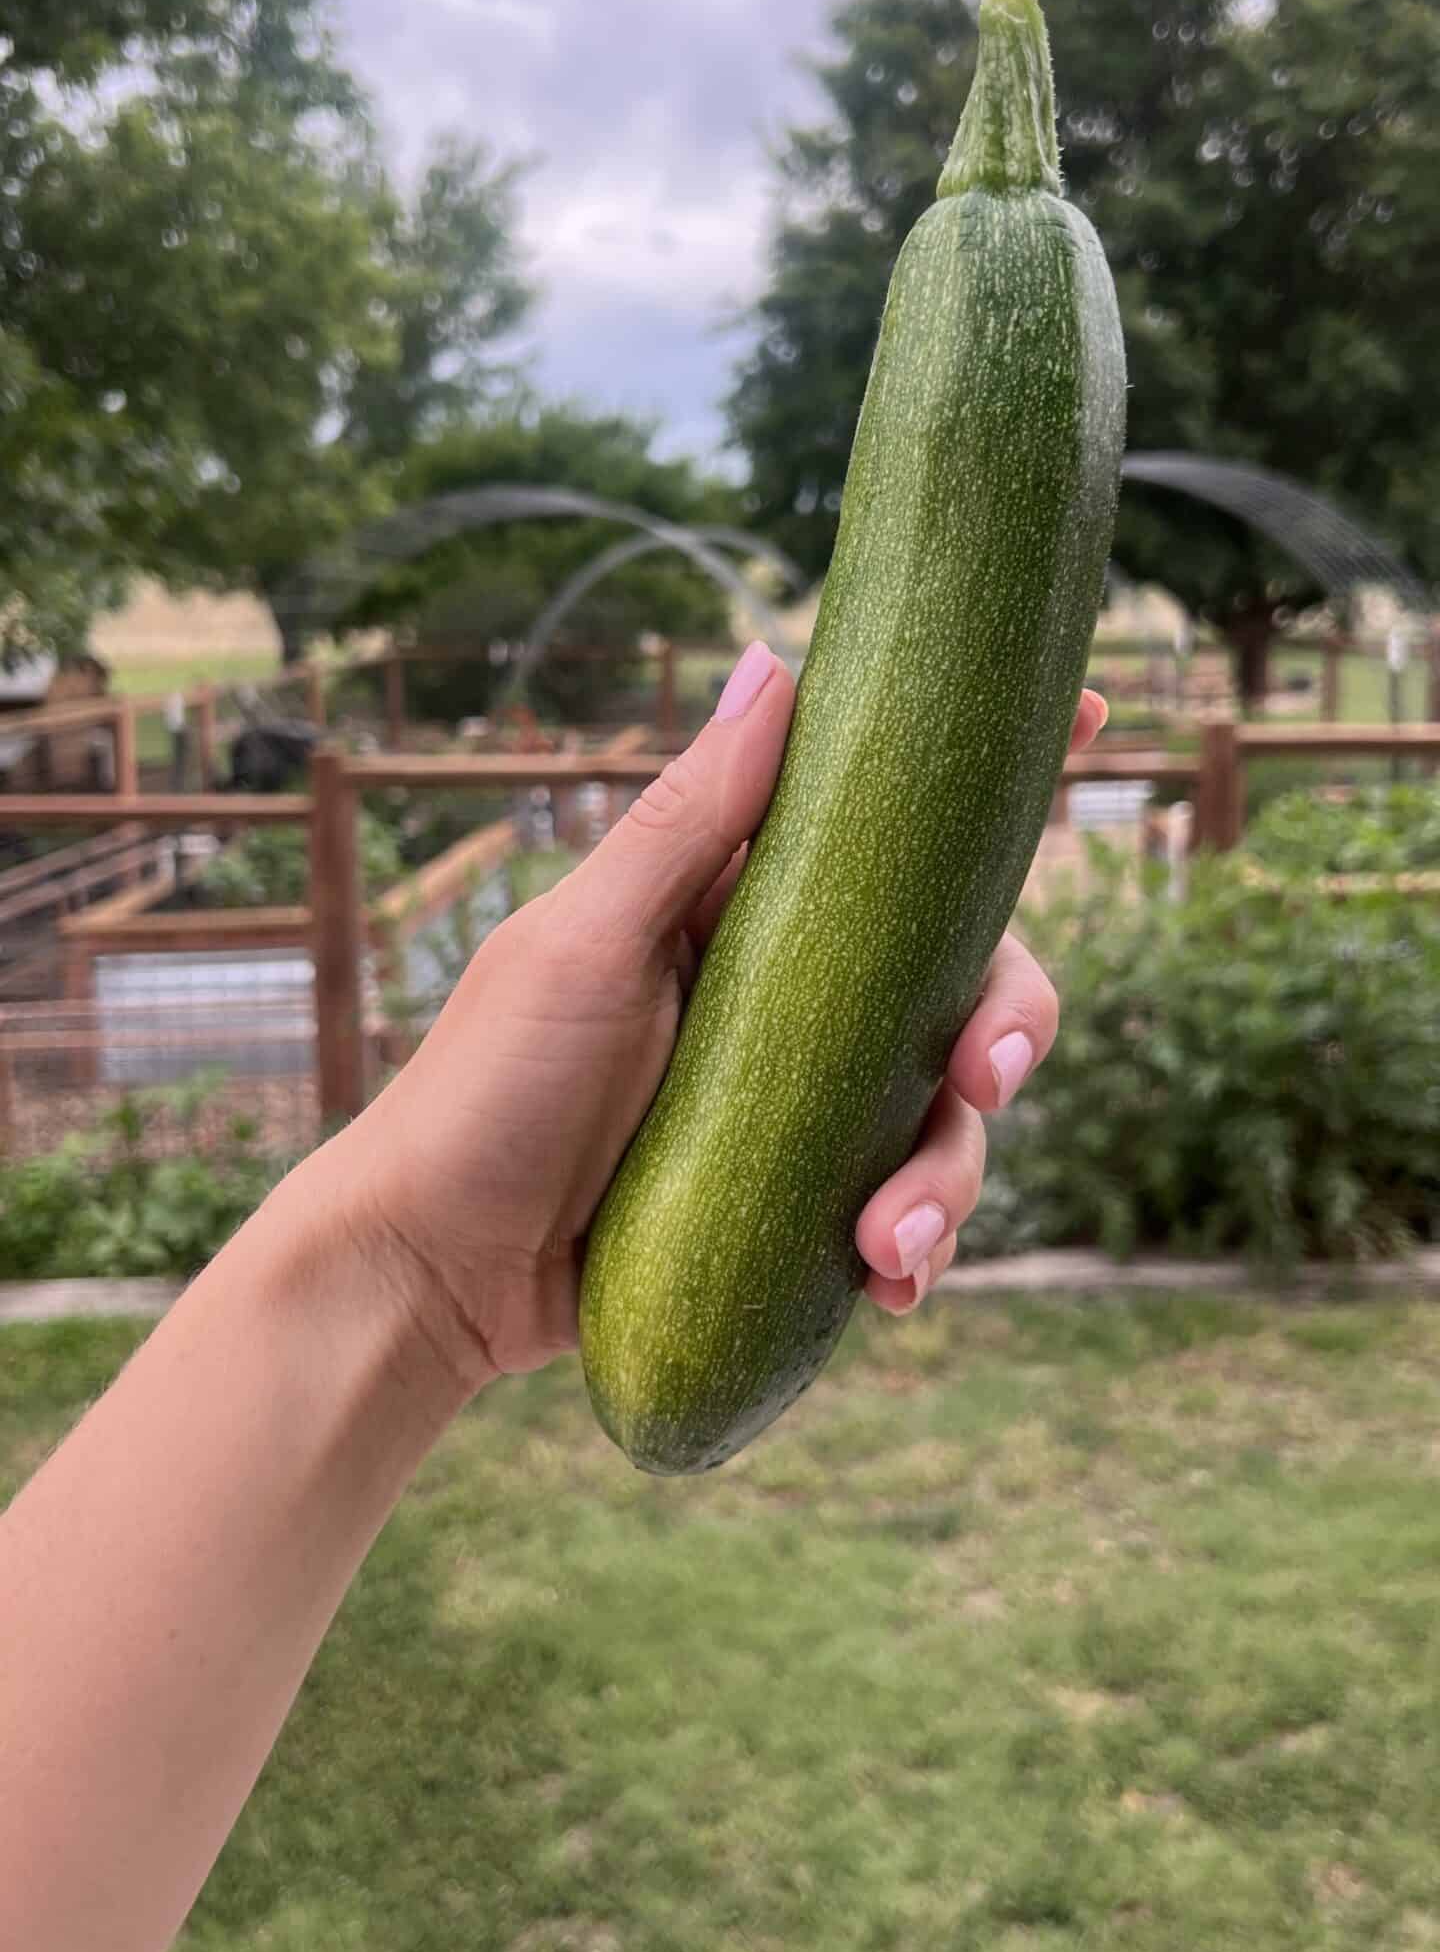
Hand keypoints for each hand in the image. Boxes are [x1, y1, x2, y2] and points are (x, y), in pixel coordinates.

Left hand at [343, 648, 1105, 1393]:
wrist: (428, 1274)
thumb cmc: (482, 1088)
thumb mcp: (582, 944)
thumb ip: (685, 821)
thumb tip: (775, 662)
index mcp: (741, 905)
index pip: (886, 818)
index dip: (994, 774)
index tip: (1100, 710)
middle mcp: (790, 991)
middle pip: (963, 975)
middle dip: (1007, 1021)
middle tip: (992, 1072)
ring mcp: (800, 1102)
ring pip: (943, 1109)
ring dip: (947, 1176)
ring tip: (893, 1246)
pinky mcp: (798, 1204)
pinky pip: (902, 1211)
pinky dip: (915, 1250)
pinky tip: (891, 1288)